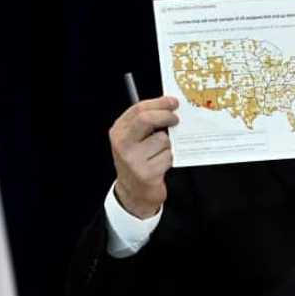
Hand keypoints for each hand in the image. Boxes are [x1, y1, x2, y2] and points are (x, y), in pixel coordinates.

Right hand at [108, 96, 180, 217]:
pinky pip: (168, 157)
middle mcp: (122, 144)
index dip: (159, 103)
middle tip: (176, 119)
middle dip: (166, 116)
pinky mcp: (146, 173)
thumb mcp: (135, 140)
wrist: (133, 193)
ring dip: (169, 145)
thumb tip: (170, 107)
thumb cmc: (138, 162)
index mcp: (119, 131)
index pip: (138, 110)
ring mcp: (133, 159)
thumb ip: (147, 123)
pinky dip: (169, 159)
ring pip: (162, 140)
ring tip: (160, 153)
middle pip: (147, 119)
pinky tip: (161, 164)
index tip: (172, 102)